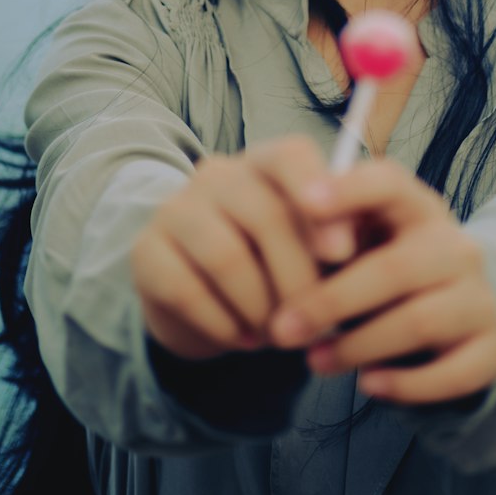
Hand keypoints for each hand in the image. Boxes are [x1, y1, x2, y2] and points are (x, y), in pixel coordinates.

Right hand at [130, 135, 354, 360]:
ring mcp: (175, 208)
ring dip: (261, 309)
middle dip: (299, 282)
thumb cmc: (272, 270)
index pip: (290, 155)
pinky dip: (223, 326)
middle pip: (266, 216)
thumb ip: (331, 240)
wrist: (204, 304)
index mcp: (263, 164)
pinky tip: (242, 339)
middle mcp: (216, 175)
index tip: (342, 251)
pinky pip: (187, 291)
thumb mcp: (307, 251)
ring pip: (227, 258)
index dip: (318, 194)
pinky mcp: (145, 250)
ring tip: (279, 336)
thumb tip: (350, 250)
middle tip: (316, 325)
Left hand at [268, 160, 495, 404]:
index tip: (304, 203)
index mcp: (418, 208)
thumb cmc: (385, 274)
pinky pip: (451, 373)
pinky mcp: (492, 351)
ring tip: (314, 361)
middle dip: (331, 302)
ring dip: (358, 346)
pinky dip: (405, 384)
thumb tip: (287, 244)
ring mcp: (480, 299)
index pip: (390, 183)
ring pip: (419, 322)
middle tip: (282, 329)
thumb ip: (330, 240)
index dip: (349, 190)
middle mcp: (457, 247)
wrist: (455, 319)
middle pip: (395, 268)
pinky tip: (368, 385)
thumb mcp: (361, 246)